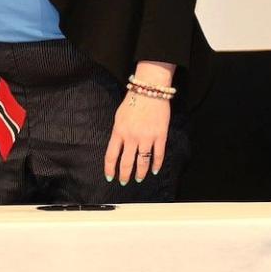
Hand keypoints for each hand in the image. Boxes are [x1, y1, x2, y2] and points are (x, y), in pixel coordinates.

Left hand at [104, 61, 176, 184]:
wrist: (149, 90)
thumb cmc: (132, 101)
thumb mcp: (119, 117)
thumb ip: (119, 133)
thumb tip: (119, 148)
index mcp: (119, 132)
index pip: (111, 156)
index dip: (110, 169)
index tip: (110, 177)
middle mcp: (132, 137)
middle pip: (127, 162)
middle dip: (124, 175)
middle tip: (124, 181)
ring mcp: (147, 137)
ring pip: (143, 162)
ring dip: (140, 173)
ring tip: (138, 178)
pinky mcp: (160, 136)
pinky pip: (158, 155)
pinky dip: (156, 165)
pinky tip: (155, 170)